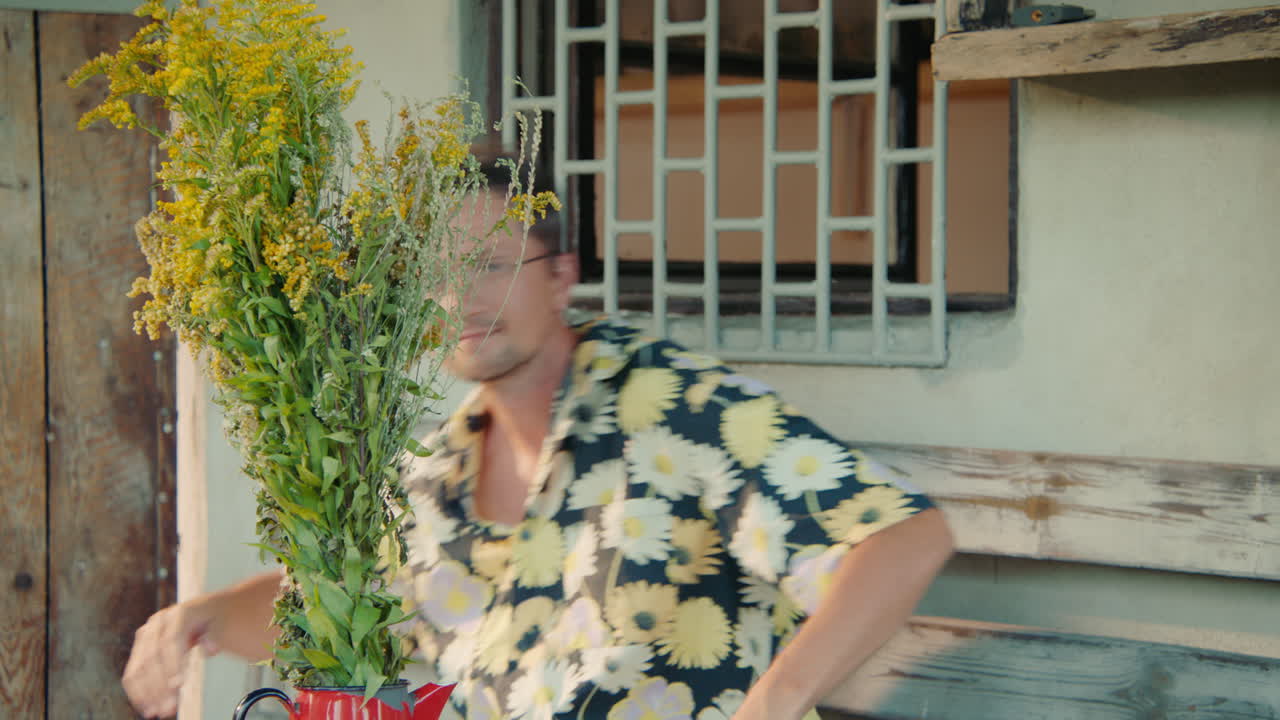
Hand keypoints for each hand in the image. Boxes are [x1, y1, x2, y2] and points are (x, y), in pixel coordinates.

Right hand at [121, 599, 218, 717]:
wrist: (207, 612)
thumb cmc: (217, 620)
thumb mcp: (224, 623)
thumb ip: (217, 635)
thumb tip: (209, 647)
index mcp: (180, 614)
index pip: (172, 640)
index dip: (173, 663)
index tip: (178, 684)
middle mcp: (159, 623)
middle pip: (153, 656)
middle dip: (160, 685)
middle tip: (169, 707)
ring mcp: (148, 635)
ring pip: (140, 667)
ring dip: (147, 693)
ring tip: (158, 711)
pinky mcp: (142, 648)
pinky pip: (134, 672)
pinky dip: (139, 691)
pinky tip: (146, 706)